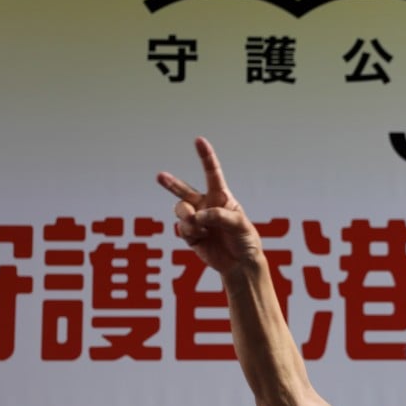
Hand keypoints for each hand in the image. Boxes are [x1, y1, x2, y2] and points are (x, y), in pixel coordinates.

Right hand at [156, 137, 261, 273]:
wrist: (240, 264)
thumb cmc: (245, 240)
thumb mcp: (240, 225)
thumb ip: (219, 216)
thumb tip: (197, 215)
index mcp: (221, 198)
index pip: (212, 174)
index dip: (206, 157)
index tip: (199, 140)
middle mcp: (207, 206)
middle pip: (185, 191)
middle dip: (171, 184)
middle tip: (160, 176)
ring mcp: (197, 221)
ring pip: (181, 211)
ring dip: (186, 216)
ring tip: (197, 224)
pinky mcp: (191, 235)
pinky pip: (182, 229)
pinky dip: (189, 232)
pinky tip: (200, 236)